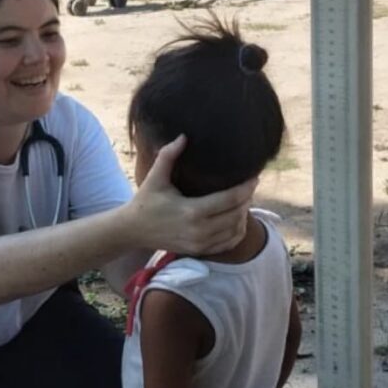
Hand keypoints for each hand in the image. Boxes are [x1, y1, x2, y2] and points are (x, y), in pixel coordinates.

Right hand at [128, 136, 257, 255]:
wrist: (133, 230)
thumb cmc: (145, 201)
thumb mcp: (155, 177)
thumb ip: (168, 155)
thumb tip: (183, 136)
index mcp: (192, 211)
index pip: (230, 199)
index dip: (246, 188)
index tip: (254, 177)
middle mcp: (199, 230)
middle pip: (237, 215)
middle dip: (247, 200)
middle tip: (250, 187)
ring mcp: (199, 243)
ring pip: (235, 230)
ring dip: (244, 215)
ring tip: (244, 201)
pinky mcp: (198, 251)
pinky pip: (228, 244)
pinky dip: (237, 232)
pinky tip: (237, 220)